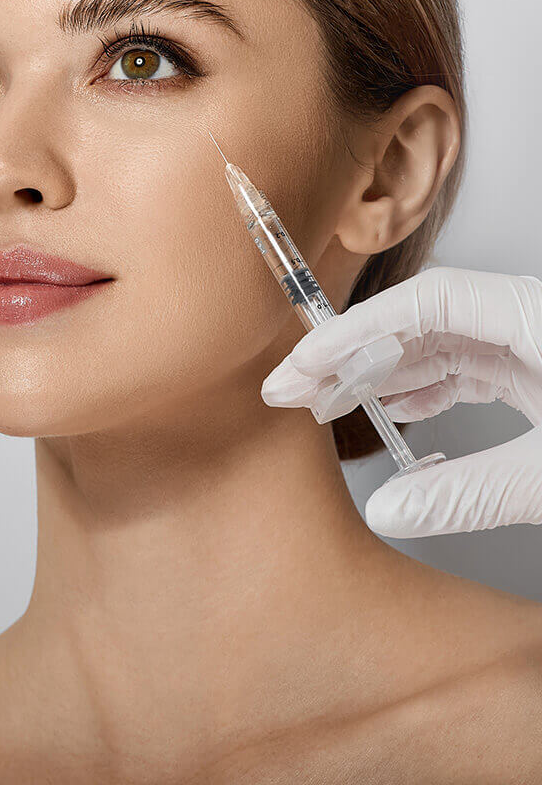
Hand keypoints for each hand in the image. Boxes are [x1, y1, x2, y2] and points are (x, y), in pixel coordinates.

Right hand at [260, 267, 541, 537]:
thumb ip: (471, 492)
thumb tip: (387, 511)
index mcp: (534, 317)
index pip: (427, 301)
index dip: (357, 329)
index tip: (306, 362)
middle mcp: (526, 317)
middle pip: (421, 319)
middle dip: (352, 352)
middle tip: (294, 386)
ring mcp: (530, 339)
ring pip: (438, 341)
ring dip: (380, 371)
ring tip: (328, 399)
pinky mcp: (536, 366)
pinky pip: (466, 364)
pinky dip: (422, 386)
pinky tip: (393, 408)